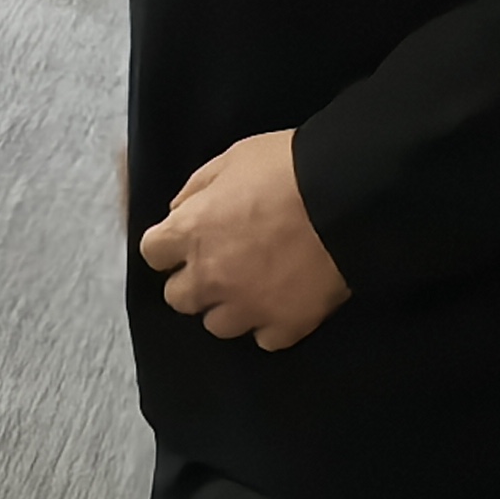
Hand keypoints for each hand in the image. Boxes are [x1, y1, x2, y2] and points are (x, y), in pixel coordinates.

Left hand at [136, 132, 349, 350]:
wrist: (348, 198)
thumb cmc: (286, 168)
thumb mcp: (232, 159)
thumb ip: (197, 189)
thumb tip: (179, 211)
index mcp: (191, 232)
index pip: (152, 253)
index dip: (168, 246)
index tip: (185, 240)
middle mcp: (210, 276)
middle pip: (178, 298)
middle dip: (193, 281)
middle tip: (219, 263)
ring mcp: (248, 306)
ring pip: (217, 325)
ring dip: (228, 306)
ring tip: (251, 287)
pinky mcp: (286, 326)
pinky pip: (264, 339)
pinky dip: (270, 324)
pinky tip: (282, 303)